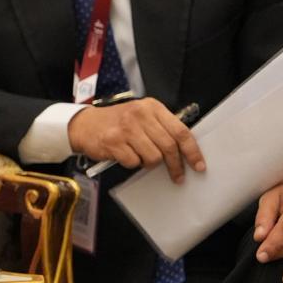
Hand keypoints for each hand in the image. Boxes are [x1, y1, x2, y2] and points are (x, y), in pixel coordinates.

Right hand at [68, 99, 203, 182]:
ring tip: (141, 157)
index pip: (180, 131)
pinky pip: (133, 162)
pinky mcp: (113, 142)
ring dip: (149, 163)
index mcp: (151, 107)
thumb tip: (185, 150)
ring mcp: (125, 128)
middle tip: (177, 175)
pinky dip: (132, 163)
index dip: (192, 151)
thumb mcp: (141, 116)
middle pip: (168, 146)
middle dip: (175, 165)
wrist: (84, 124)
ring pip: (152, 157)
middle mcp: (139, 115)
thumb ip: (161, 127)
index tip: (198, 165)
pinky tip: (125, 155)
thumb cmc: (117, 122)